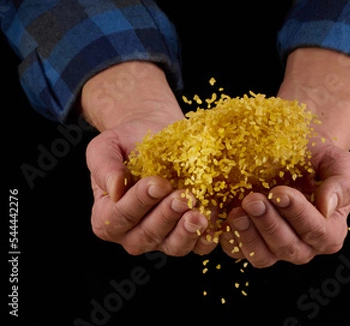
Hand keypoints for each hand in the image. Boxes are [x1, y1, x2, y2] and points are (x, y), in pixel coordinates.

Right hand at [82, 61, 218, 256]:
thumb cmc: (127, 140)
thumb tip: (114, 190)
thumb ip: (105, 167)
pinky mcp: (189, 234)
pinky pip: (199, 245)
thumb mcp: (106, 147)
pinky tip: (215, 216)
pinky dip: (209, 235)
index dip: (138, 203)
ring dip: (188, 231)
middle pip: (148, 236)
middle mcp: (133, 234)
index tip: (157, 183)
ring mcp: (163, 237)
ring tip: (201, 213)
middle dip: (166, 216)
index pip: (119, 217)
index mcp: (107, 217)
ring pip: (174, 246)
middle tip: (182, 196)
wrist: (156, 132)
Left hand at [221, 137, 349, 266]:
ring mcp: (275, 246)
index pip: (318, 232)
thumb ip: (341, 184)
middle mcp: (304, 245)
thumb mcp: (338, 161)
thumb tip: (327, 206)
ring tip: (237, 211)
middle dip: (269, 224)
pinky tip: (226, 218)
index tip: (280, 192)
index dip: (298, 215)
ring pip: (263, 256)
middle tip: (253, 200)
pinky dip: (231, 238)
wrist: (294, 147)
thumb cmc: (319, 155)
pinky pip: (239, 251)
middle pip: (288, 248)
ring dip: (249, 235)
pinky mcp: (250, 240)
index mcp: (330, 230)